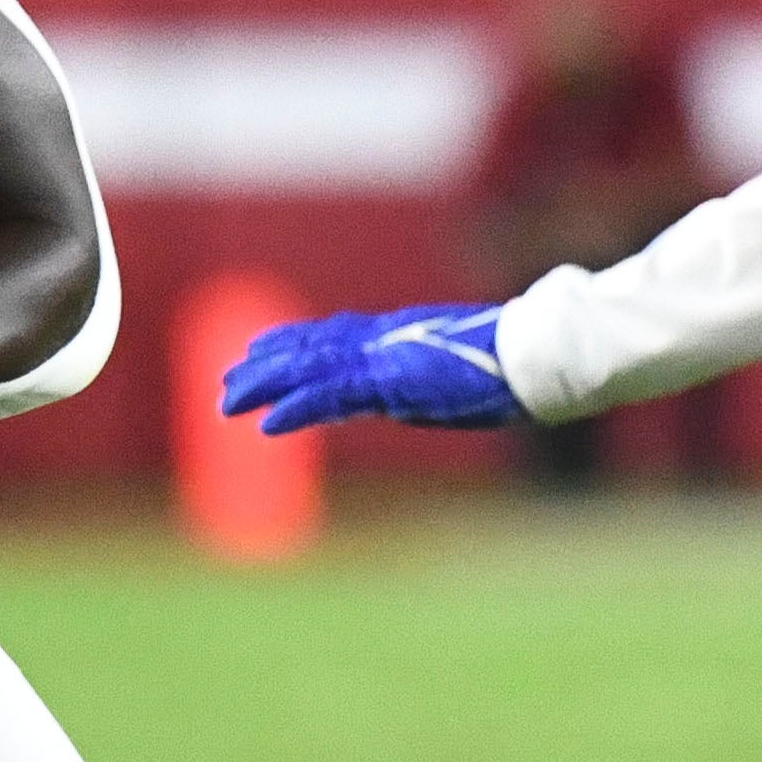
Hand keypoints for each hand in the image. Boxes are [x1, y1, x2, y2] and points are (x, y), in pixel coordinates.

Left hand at [220, 305, 521, 435]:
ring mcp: (384, 357)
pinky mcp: (388, 381)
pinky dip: (294, 409)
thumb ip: (427, 383)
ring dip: (264, 387)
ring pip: (307, 369)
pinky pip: (329, 397)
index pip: (334, 336)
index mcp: (399, 336)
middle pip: (310, 348)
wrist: (535, 355)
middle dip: (267, 365)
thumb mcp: (460, 374)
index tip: (263, 348)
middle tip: (228, 381)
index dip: (295, 342)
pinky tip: (265, 425)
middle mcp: (383, 340)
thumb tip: (414, 398)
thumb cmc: (516, 364)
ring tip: (227, 403)